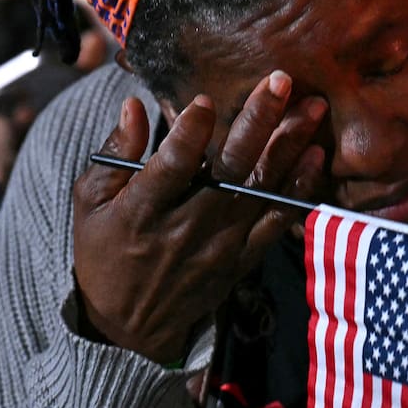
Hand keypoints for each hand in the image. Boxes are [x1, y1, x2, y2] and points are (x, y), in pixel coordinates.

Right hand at [71, 71, 326, 362]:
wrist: (129, 326)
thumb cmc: (103, 252)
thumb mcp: (91, 203)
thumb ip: (117, 153)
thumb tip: (134, 104)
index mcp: (142, 211)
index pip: (170, 167)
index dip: (190, 134)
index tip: (207, 99)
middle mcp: (185, 228)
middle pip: (229, 170)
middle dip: (258, 121)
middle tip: (282, 81)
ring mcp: (219, 246)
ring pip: (261, 189)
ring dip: (291, 146)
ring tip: (314, 108)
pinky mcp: (241, 260)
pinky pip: (276, 222)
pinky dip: (299, 190)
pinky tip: (316, 157)